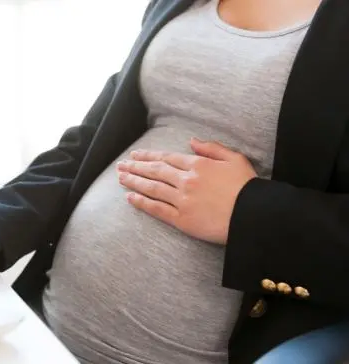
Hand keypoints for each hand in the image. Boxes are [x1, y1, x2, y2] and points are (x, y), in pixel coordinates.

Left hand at [116, 138, 256, 243]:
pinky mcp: (182, 219)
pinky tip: (130, 197)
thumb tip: (191, 140)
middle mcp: (186, 180)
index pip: (167, 158)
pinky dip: (142, 202)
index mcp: (198, 164)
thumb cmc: (247, 187)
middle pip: (155, 171)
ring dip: (134, 182)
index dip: (149, 156)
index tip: (135, 155)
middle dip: (135, 167)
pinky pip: (157, 209)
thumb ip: (212, 148)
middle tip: (121, 165)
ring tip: (120, 178)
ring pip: (152, 188)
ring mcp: (182, 200)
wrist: (254, 216)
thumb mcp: (235, 159)